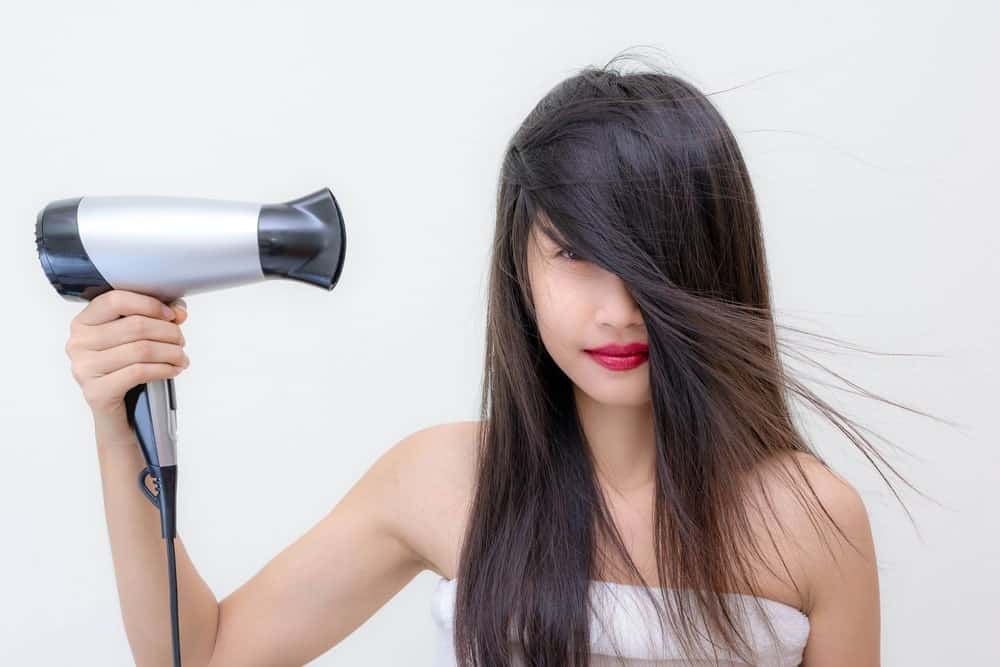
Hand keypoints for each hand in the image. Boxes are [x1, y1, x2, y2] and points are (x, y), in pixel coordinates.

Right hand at [65, 289, 188, 422]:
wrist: (117, 415)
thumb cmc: (126, 371)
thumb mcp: (138, 339)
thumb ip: (157, 318)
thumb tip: (179, 311)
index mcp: (84, 323)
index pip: (116, 300)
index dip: (149, 304)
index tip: (171, 315)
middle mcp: (78, 343)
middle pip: (135, 325)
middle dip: (168, 332)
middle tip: (181, 341)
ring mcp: (84, 368)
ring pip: (141, 349)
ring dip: (171, 352)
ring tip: (181, 358)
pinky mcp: (97, 391)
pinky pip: (139, 372)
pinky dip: (164, 369)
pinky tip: (173, 370)